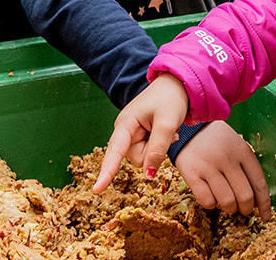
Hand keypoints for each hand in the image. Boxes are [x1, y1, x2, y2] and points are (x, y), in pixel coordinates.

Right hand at [95, 74, 190, 190]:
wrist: (178, 84)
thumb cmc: (171, 99)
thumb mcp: (167, 124)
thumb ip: (157, 150)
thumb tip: (148, 175)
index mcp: (125, 124)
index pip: (114, 153)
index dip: (106, 172)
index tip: (96, 190)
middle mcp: (124, 130)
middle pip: (135, 158)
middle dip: (153, 152)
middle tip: (167, 132)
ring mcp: (131, 134)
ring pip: (143, 157)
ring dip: (158, 148)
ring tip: (167, 129)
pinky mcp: (139, 135)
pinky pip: (148, 151)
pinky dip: (159, 145)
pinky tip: (167, 131)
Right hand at [172, 120, 271, 217]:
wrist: (189, 127)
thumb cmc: (218, 141)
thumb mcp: (237, 147)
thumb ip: (247, 169)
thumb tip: (257, 201)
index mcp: (242, 151)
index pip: (259, 183)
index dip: (264, 203)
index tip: (265, 216)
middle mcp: (227, 158)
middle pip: (245, 196)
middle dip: (246, 209)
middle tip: (243, 210)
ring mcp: (208, 166)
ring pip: (227, 201)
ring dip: (230, 209)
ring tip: (228, 205)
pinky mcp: (191, 173)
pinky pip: (206, 200)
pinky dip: (211, 204)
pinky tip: (211, 197)